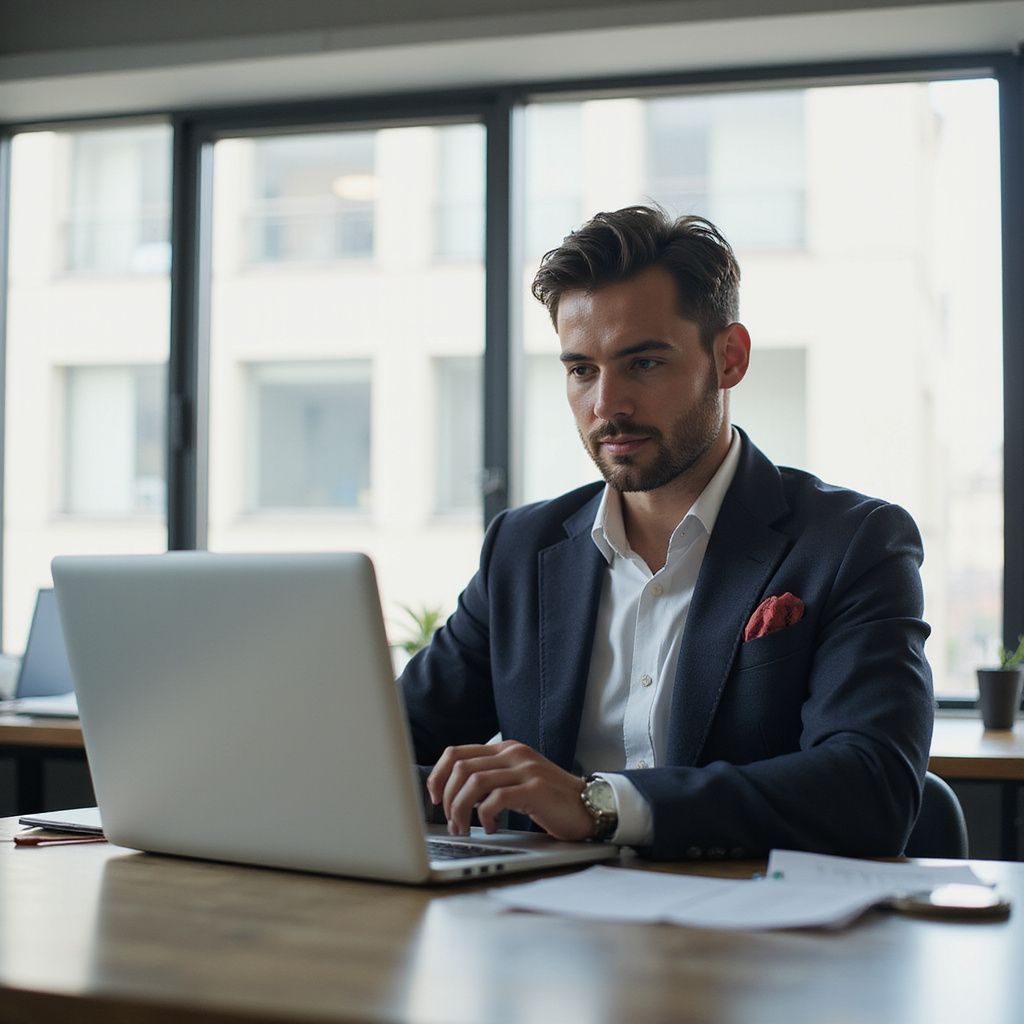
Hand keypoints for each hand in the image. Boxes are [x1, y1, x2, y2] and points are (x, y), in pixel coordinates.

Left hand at [425, 740, 594, 840]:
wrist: (589, 806)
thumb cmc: (549, 800)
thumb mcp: (516, 781)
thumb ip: (490, 779)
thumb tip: (451, 795)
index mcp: (504, 749)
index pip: (456, 752)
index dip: (437, 776)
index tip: (434, 799)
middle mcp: (513, 753)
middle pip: (461, 768)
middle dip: (447, 798)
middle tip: (451, 822)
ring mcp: (525, 768)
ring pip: (474, 782)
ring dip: (461, 809)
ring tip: (464, 828)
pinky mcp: (535, 788)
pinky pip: (496, 799)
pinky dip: (485, 817)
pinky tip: (490, 828)